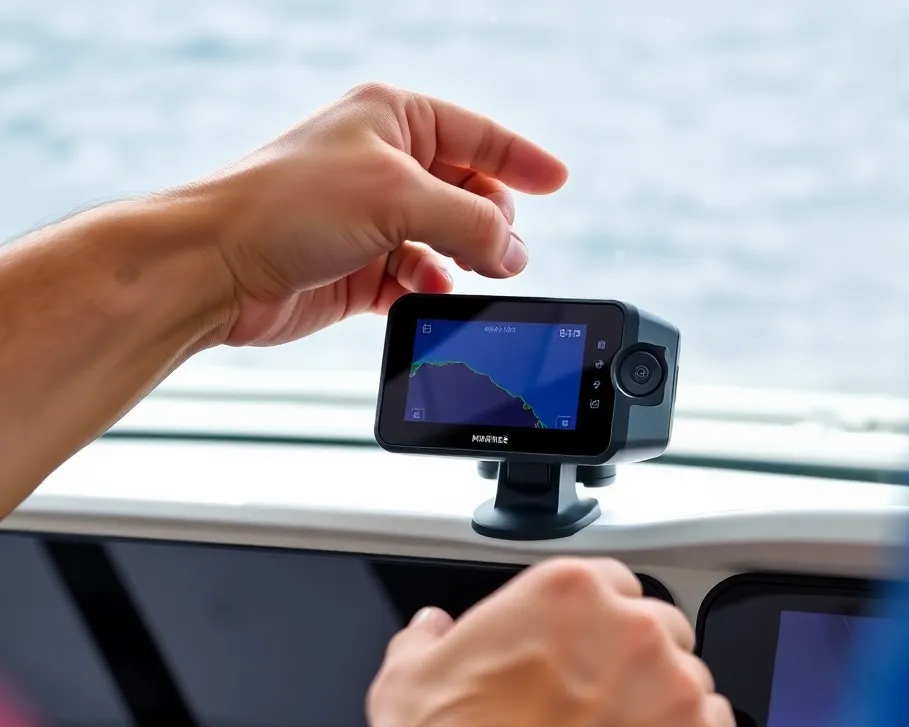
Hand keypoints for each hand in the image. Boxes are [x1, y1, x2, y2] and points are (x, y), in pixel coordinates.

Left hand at [181, 81, 566, 344]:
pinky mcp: (361, 270)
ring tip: (466, 276)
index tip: (559, 182)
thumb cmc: (288, 207)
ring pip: (447, 242)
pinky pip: (418, 279)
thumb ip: (470, 223)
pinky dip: (429, 289)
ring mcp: (374, 221)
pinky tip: (426, 294)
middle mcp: (386, 166)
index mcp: (394, 119)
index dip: (521, 160)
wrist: (219, 268)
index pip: (478, 135)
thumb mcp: (396, 199)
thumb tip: (515, 251)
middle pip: (469, 195)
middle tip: (504, 254)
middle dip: (492, 225)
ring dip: (462, 262)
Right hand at [367, 558, 741, 726]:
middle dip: (641, 664)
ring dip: (671, 716)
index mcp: (570, 594)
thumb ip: (424, 642)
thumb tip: (430, 631)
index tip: (593, 644)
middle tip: (604, 706)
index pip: (614, 583)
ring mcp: (680, 697)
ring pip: (700, 692)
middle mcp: (636, 633)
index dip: (602, 617)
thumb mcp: (408, 682)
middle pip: (666, 631)